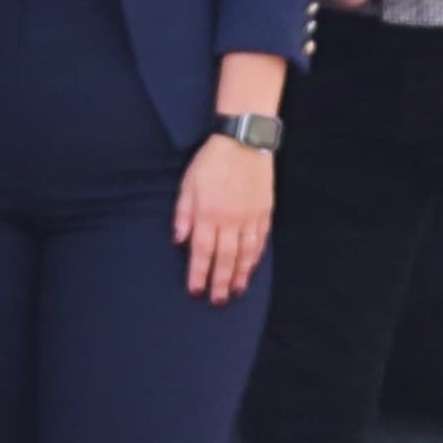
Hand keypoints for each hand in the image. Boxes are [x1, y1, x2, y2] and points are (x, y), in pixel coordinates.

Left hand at [174, 134, 273, 304]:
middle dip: (220, 283)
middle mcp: (230, 220)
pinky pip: (260, 240)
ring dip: (240, 275)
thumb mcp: (187, 184)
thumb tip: (178, 241)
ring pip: (245, 254)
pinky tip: (251, 268)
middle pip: (225, 259)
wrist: (244, 141)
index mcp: (208, 214)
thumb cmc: (211, 161)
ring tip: (236, 292)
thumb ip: (183, 214)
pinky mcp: (264, 212)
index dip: (198, 274)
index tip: (195, 291)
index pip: (201, 252)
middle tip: (217, 302)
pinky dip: (256, 257)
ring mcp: (250, 217)